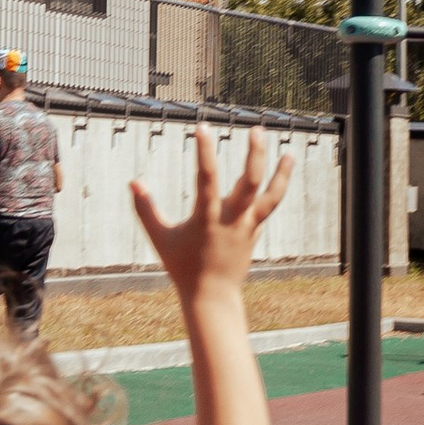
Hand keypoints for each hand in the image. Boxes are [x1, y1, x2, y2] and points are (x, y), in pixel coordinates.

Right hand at [130, 126, 292, 303]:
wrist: (211, 297)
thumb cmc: (182, 266)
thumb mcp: (159, 237)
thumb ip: (145, 209)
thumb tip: (133, 181)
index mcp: (206, 218)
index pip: (207, 178)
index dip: (204, 151)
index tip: (203, 127)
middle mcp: (231, 220)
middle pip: (249, 183)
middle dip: (255, 155)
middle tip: (256, 130)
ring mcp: (247, 227)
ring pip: (270, 197)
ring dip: (281, 174)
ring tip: (290, 153)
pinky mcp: (254, 233)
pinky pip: (268, 207)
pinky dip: (274, 190)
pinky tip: (278, 175)